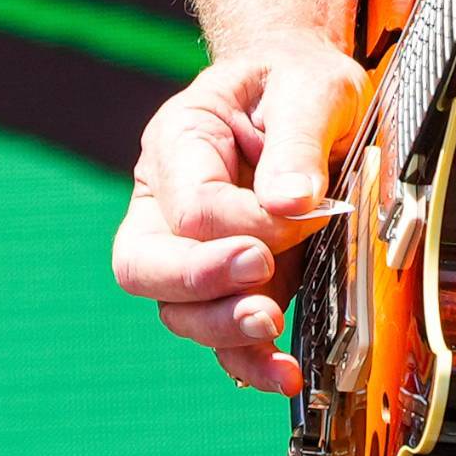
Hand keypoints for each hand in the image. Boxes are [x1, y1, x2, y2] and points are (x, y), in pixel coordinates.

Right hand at [111, 37, 359, 395]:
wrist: (305, 94)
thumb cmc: (298, 83)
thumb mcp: (310, 88)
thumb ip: (297, 141)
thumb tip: (292, 203)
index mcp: (178, 141)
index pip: (190, 204)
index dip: (245, 223)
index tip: (304, 213)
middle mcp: (167, 201)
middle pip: (145, 264)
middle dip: (200, 282)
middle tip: (260, 276)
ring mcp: (191, 250)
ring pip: (175, 310)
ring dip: (222, 328)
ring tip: (271, 327)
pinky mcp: (228, 285)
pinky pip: (219, 336)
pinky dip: (247, 360)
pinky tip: (283, 372)